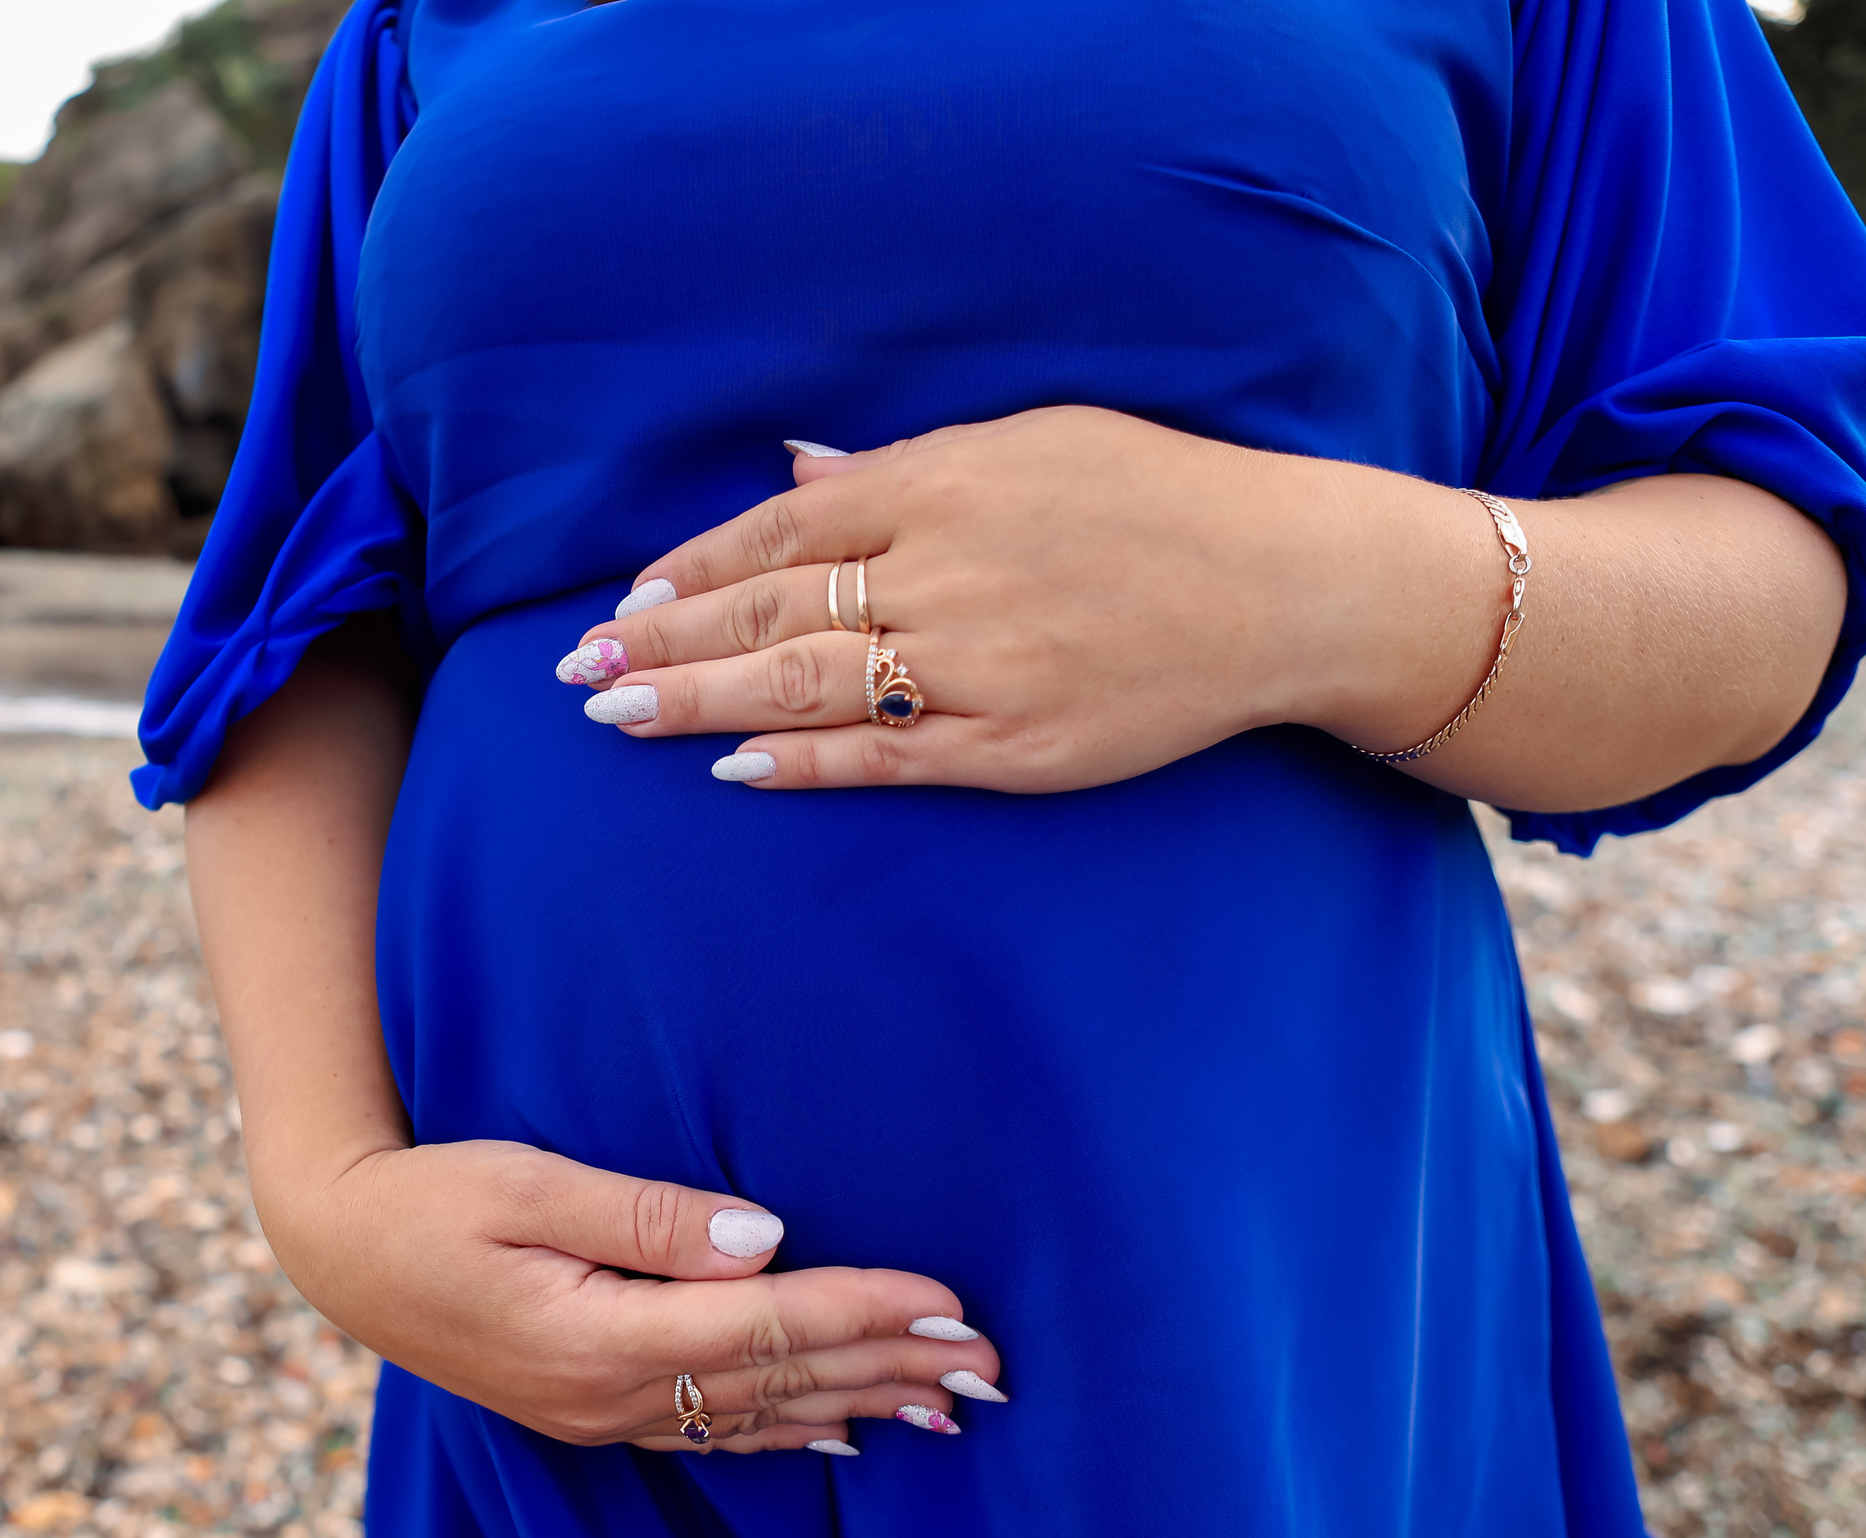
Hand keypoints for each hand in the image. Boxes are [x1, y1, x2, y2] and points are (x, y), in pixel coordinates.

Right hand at [255, 1137, 1005, 1452]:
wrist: (337, 1250)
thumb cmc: (427, 1195)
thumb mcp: (525, 1181)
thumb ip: (646, 1215)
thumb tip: (765, 1237)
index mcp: (597, 1336)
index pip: (764, 1326)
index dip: (863, 1311)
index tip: (948, 1300)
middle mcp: (608, 1394)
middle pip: (778, 1382)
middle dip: (890, 1366)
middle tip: (993, 1364)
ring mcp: (598, 1414)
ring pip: (757, 1417)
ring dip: (859, 1405)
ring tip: (950, 1405)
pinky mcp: (588, 1409)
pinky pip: (712, 1435)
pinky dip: (788, 1433)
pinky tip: (840, 1435)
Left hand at [555, 406, 1482, 789]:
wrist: (1286, 584)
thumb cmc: (1157, 498)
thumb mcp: (1030, 440)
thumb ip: (903, 466)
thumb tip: (793, 473)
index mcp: (944, 482)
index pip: (782, 530)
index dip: (694, 568)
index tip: (628, 600)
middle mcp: (946, 570)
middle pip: (772, 609)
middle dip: (665, 641)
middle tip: (579, 671)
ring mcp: (978, 664)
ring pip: (809, 685)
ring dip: (702, 702)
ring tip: (617, 715)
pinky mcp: (1016, 745)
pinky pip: (887, 760)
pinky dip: (805, 762)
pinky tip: (732, 769)